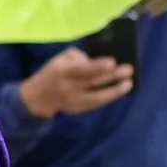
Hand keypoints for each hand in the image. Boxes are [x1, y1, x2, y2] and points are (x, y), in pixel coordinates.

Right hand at [19, 47, 133, 119]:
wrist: (38, 97)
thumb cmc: (52, 73)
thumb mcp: (58, 59)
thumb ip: (76, 57)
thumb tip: (97, 61)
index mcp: (62, 72)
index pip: (82, 70)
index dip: (97, 66)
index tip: (112, 61)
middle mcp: (69, 87)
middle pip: (93, 82)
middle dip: (112, 76)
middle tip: (128, 69)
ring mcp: (74, 100)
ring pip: (98, 96)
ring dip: (115, 90)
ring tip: (128, 83)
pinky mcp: (79, 109)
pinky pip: (97, 103)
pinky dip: (109, 97)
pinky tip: (119, 91)